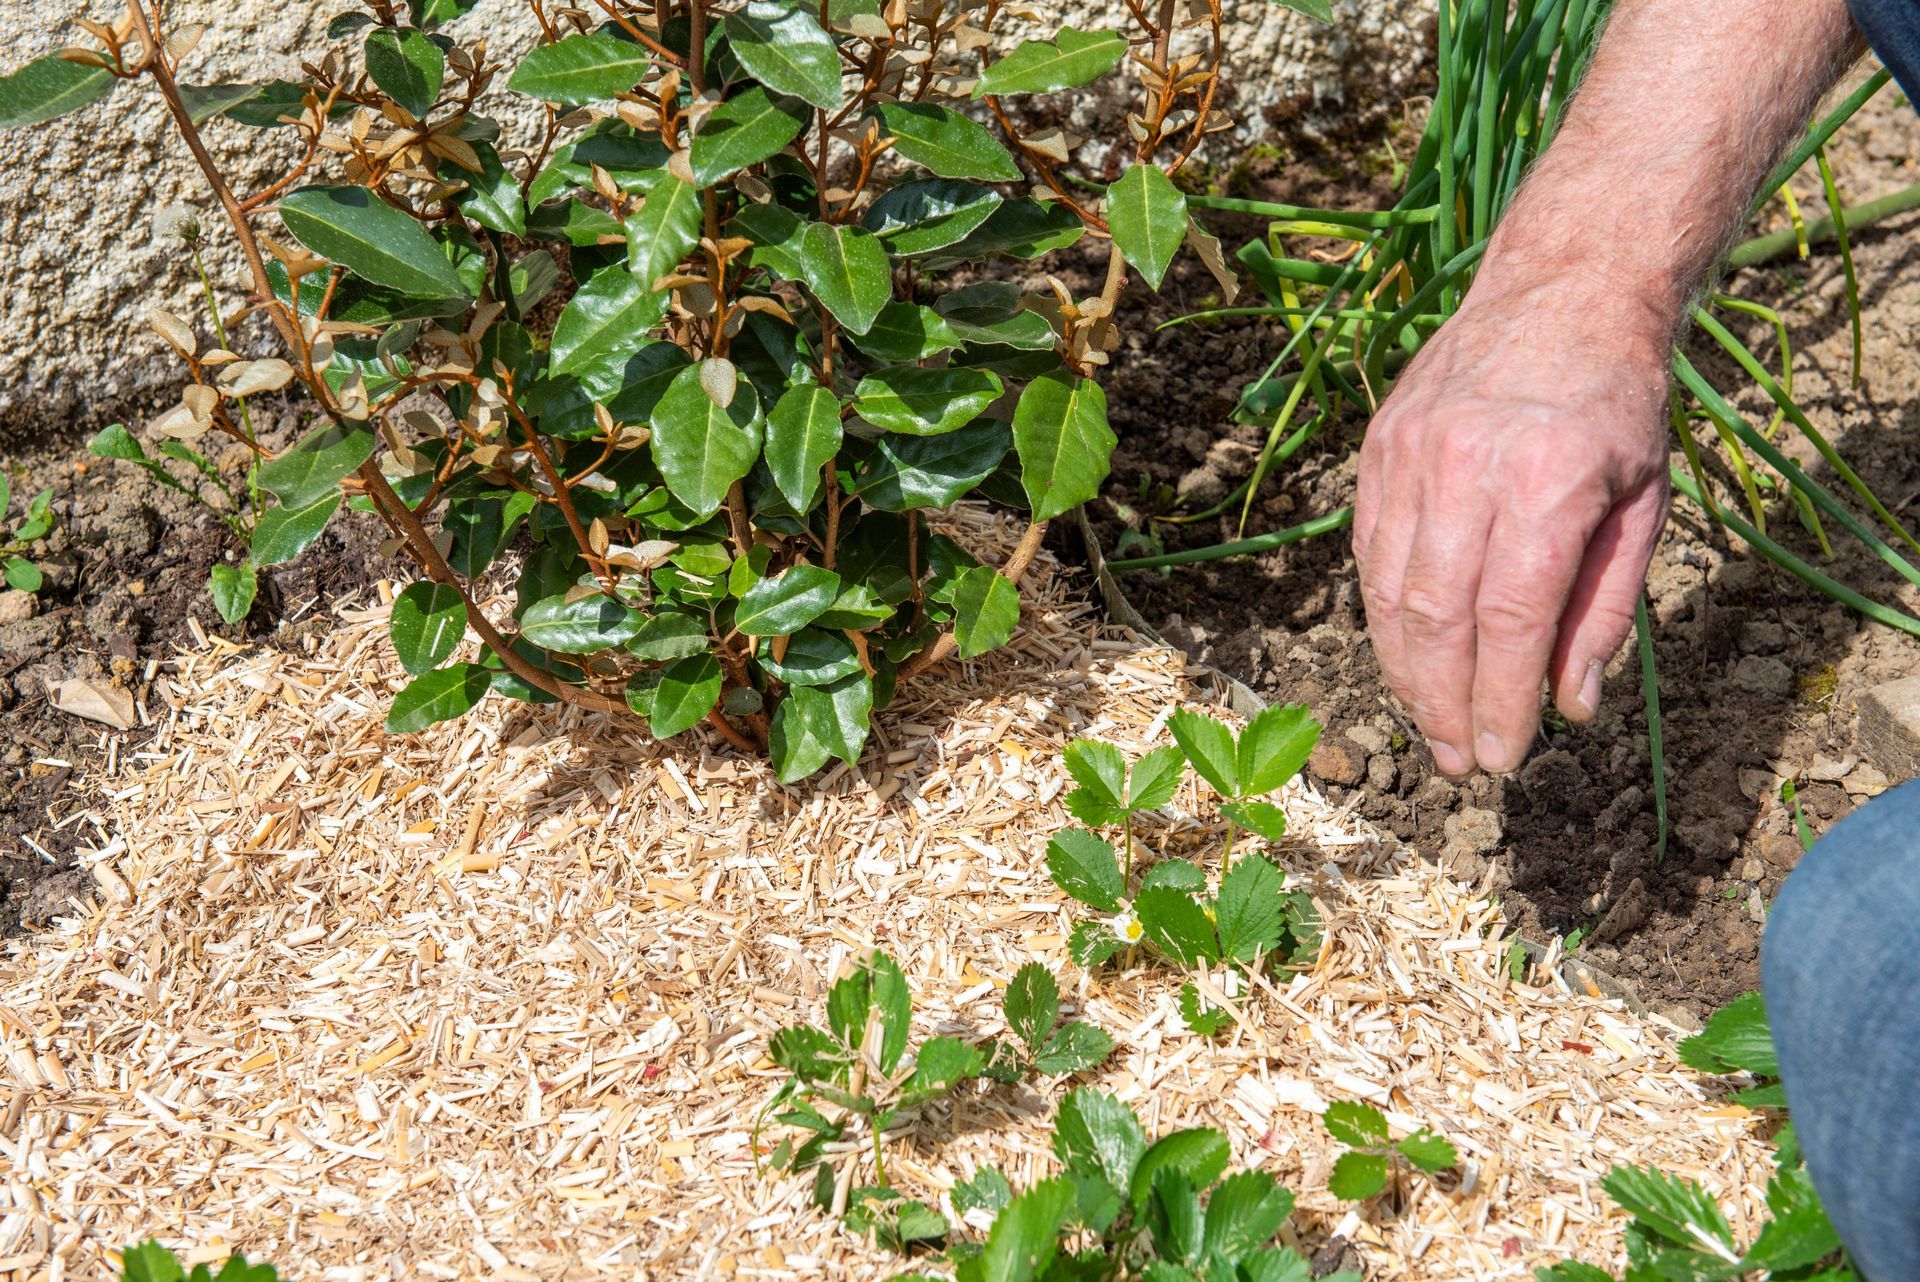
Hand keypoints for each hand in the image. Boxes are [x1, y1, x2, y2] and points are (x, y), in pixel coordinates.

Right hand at [1353, 281, 1670, 775]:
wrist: (1564, 288)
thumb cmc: (1617, 404)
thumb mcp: (1644, 504)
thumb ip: (1605, 608)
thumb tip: (1571, 706)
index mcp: (1551, 481)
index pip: (1512, 618)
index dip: (1501, 699)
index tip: (1504, 757)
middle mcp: (1471, 466)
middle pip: (1438, 615)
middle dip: (1445, 703)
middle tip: (1460, 761)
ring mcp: (1413, 453)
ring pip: (1389, 590)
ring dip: (1405, 672)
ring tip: (1430, 725)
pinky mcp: (1381, 447)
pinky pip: (1370, 551)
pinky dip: (1383, 616)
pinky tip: (1405, 657)